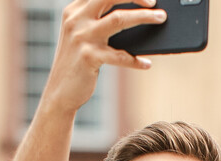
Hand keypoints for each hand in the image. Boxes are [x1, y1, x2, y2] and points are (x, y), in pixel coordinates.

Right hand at [41, 0, 164, 116]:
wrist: (59, 92)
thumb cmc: (77, 62)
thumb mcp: (82, 35)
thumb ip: (99, 21)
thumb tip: (135, 13)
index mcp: (74, 10)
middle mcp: (76, 19)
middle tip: (154, 2)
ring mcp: (81, 37)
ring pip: (119, 19)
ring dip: (144, 17)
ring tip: (161, 18)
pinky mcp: (88, 57)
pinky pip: (120, 55)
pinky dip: (135, 60)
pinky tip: (146, 64)